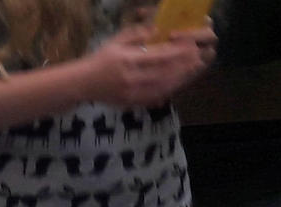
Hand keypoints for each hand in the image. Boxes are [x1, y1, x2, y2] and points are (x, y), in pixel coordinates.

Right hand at [85, 22, 213, 107]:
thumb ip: (137, 35)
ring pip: (162, 86)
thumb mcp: (116, 41)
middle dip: (182, 66)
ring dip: (179, 78)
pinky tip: (178, 84)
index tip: (189, 46)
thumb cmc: (100, 59)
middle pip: (163, 72)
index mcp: (127, 60)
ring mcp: (131, 93)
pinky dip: (169, 90)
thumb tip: (158, 30)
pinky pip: (155, 97)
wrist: (83, 84)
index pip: (157, 56)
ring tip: (192, 70)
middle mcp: (131, 78)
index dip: (176, 52)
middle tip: (197, 58)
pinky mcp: (132, 102)